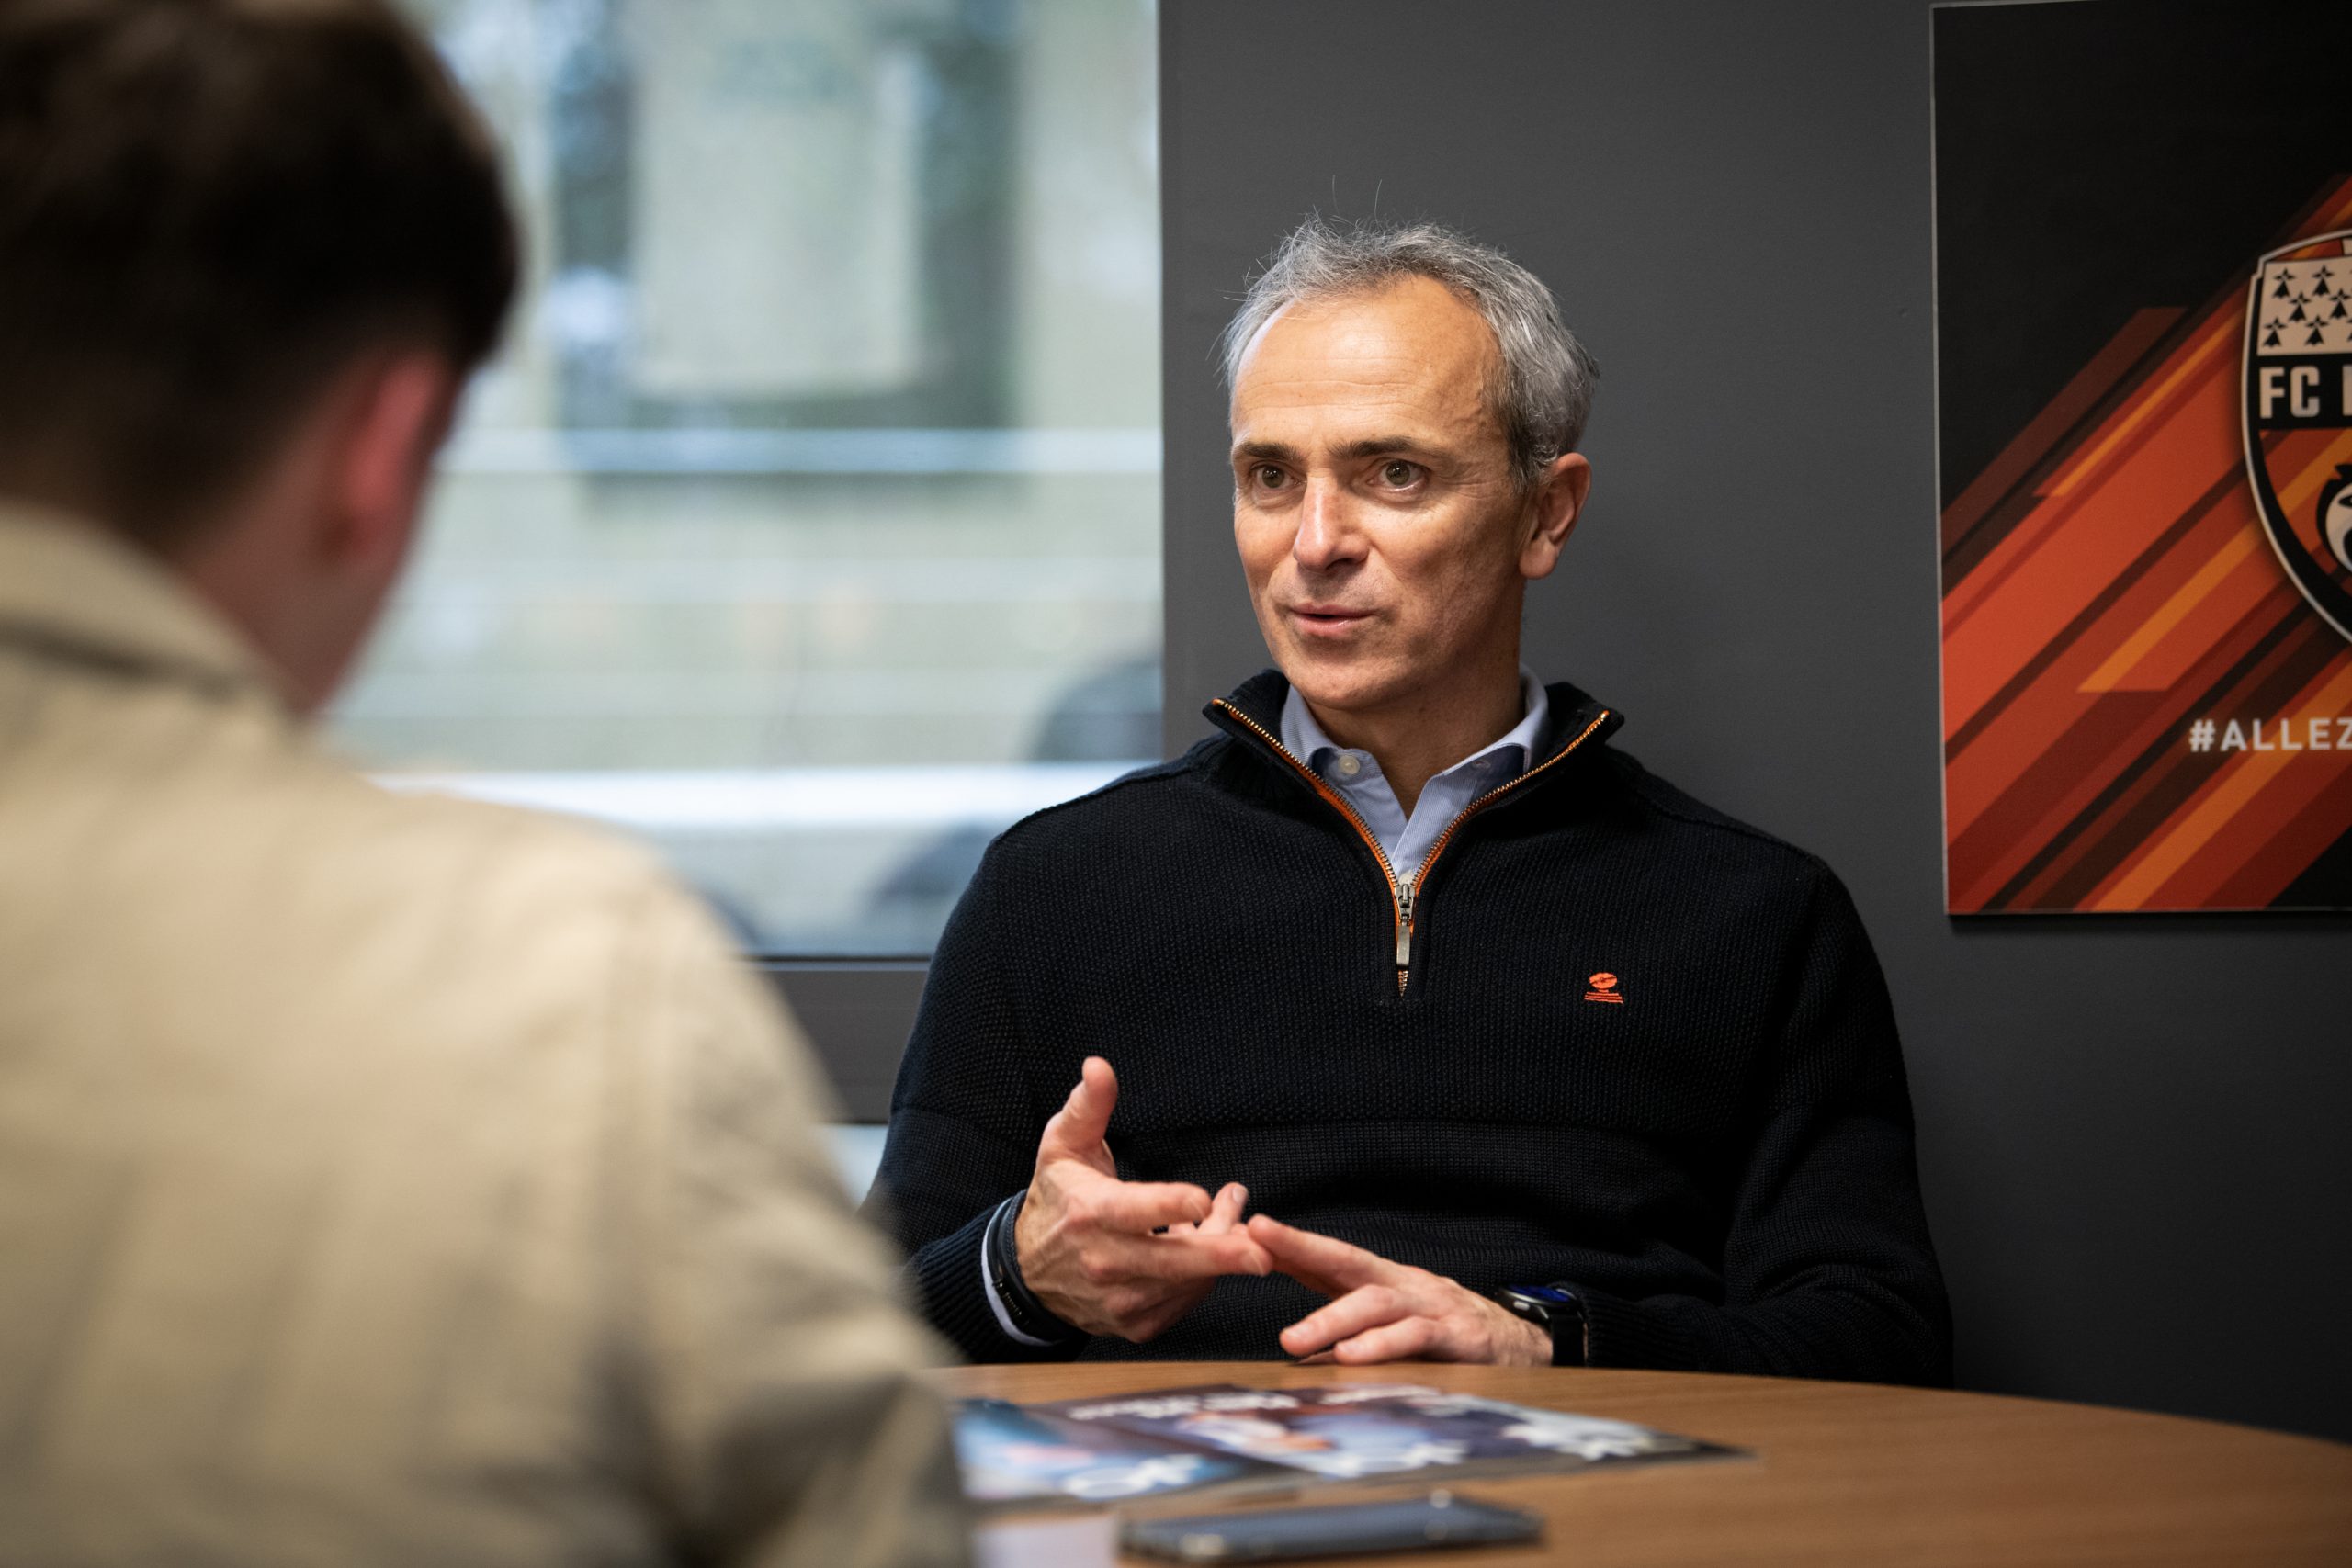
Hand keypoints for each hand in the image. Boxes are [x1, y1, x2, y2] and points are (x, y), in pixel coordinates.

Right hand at [1015, 1057, 1269, 1341]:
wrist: (1028, 1272)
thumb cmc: (1056, 1198)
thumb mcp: (1063, 1146)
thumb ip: (1087, 1107)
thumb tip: (1098, 1066)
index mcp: (1088, 1214)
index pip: (1134, 1212)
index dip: (1171, 1206)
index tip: (1204, 1199)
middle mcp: (1103, 1262)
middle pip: (1170, 1262)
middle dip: (1219, 1256)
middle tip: (1262, 1252)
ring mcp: (1118, 1299)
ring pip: (1184, 1282)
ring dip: (1220, 1256)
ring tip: (1236, 1221)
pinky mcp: (1133, 1324)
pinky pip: (1181, 1304)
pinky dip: (1202, 1279)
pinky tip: (1209, 1249)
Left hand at [1249, 1215, 1551, 1365]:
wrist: (1525, 1346)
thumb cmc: (1446, 1335)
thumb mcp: (1395, 1327)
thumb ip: (1351, 1330)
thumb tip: (1296, 1345)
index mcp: (1384, 1281)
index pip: (1330, 1257)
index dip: (1290, 1242)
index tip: (1247, 1230)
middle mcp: (1405, 1285)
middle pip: (1347, 1260)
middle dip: (1299, 1248)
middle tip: (1254, 1248)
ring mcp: (1432, 1308)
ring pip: (1376, 1303)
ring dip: (1331, 1318)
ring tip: (1293, 1339)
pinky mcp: (1460, 1338)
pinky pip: (1416, 1338)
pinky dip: (1381, 1347)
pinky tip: (1351, 1357)